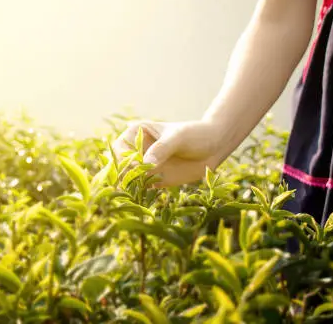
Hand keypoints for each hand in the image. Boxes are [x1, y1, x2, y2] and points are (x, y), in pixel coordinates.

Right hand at [111, 120, 226, 188]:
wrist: (213, 147)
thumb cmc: (194, 134)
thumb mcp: (178, 137)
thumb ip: (162, 149)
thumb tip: (145, 165)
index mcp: (137, 133)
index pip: (119, 148)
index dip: (121, 159)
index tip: (133, 167)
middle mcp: (137, 150)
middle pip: (119, 165)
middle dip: (121, 176)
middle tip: (128, 185)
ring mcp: (144, 166)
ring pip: (127, 179)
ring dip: (128, 188)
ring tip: (134, 194)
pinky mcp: (153, 180)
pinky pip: (141, 188)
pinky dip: (138, 194)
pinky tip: (142, 199)